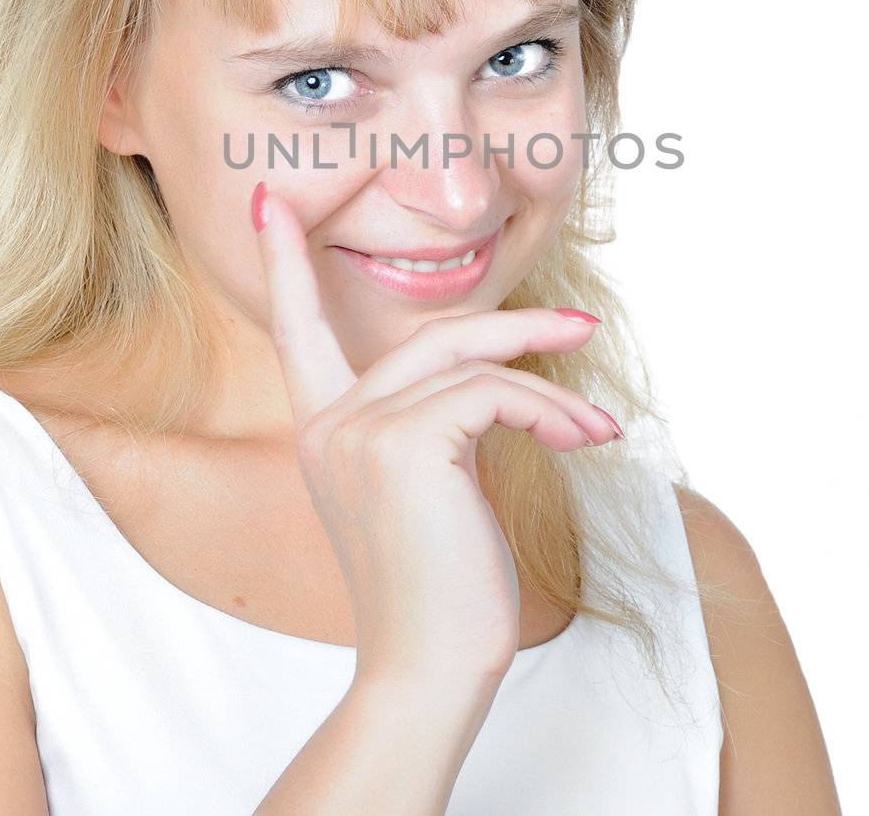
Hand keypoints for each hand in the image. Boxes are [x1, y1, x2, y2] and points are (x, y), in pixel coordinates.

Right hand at [251, 182, 622, 686]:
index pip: (296, 328)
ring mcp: (361, 430)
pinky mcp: (405, 445)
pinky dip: (552, 414)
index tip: (268, 198)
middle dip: (516, 329)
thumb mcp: (428, 490)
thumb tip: (497, 385)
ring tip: (600, 426)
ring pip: (472, 365)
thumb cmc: (440, 589)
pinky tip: (587, 441)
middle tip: (582, 328)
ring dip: (551, 386)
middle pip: (433, 337)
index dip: (284, 261)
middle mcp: (330, 422)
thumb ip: (433, 426)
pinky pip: (495, 397)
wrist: (431, 669)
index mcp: (324, 428)